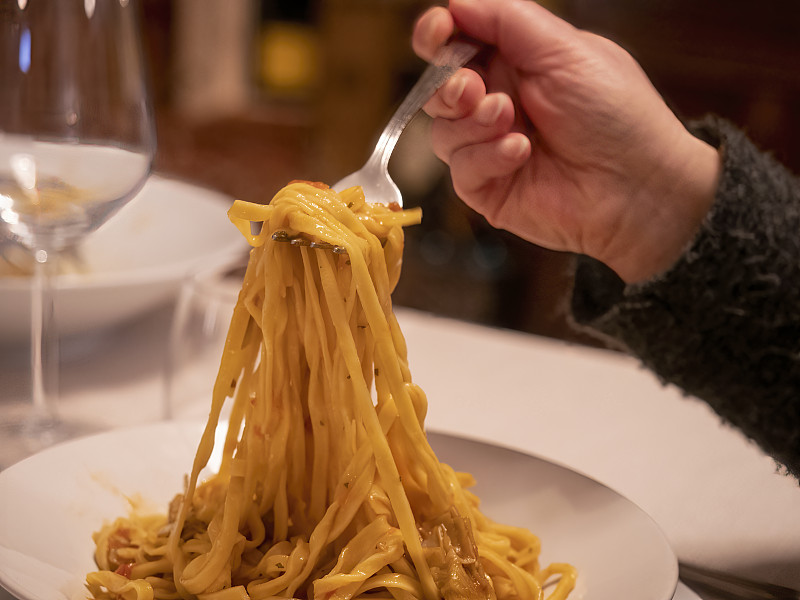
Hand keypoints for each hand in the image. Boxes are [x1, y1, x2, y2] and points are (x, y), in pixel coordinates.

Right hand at [412, 0, 719, 282]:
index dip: (437, 34)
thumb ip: (507, 20)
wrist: (637, 186)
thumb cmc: (616, 114)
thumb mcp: (565, 50)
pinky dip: (486, 157)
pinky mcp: (488, 188)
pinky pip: (460, 168)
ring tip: (510, 121)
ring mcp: (489, 148)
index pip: (457, 42)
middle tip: (472, 89)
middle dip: (448, 85)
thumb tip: (456, 4)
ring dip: (473, 123)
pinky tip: (522, 153)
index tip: (437, 32)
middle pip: (438, 88)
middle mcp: (497, 103)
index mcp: (516, 63)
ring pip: (443, 130)